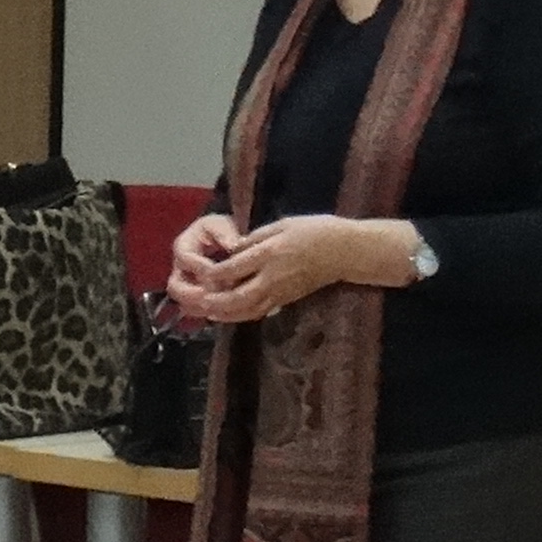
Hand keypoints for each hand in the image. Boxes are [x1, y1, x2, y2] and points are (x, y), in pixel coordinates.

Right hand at [157, 209, 251, 328]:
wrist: (220, 238)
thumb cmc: (219, 230)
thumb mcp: (221, 225)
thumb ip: (225, 234)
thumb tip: (234, 247)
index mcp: (182, 246)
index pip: (185, 259)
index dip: (202, 267)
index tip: (223, 271)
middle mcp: (179, 268)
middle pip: (174, 287)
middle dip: (192, 294)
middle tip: (213, 296)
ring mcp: (185, 284)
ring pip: (182, 302)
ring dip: (199, 306)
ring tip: (219, 307)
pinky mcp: (193, 296)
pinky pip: (194, 310)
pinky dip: (206, 312)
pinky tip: (223, 311)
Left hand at [176, 215, 410, 326]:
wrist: (346, 251)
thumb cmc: (315, 231)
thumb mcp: (282, 225)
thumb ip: (255, 238)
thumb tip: (233, 249)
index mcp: (269, 254)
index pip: (233, 269)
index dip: (212, 274)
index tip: (197, 274)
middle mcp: (272, 277)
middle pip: (236, 297)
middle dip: (213, 301)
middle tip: (194, 301)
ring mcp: (280, 292)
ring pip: (247, 310)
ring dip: (223, 313)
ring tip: (204, 312)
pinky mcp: (286, 299)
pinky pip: (259, 311)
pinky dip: (240, 315)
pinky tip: (228, 315)